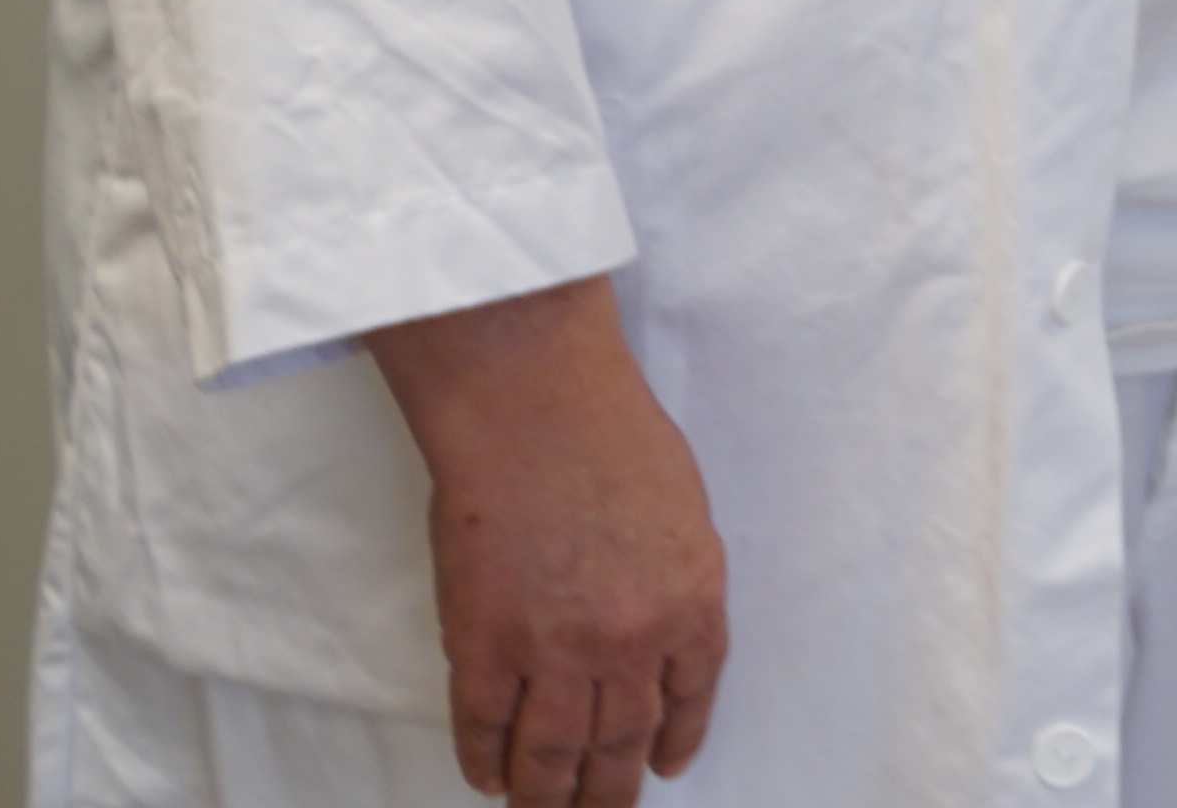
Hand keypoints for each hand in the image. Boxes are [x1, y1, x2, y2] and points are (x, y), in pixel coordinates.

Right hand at [366, 277, 726, 801]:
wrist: (534, 408)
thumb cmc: (610, 433)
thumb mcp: (680, 508)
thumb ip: (671, 575)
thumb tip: (655, 624)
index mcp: (692, 600)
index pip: (690, 696)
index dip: (675, 738)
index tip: (663, 765)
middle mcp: (631, 641)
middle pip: (621, 742)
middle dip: (610, 792)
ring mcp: (555, 651)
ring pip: (553, 754)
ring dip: (548, 795)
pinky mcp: (484, 646)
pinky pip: (485, 729)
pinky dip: (486, 761)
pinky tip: (491, 778)